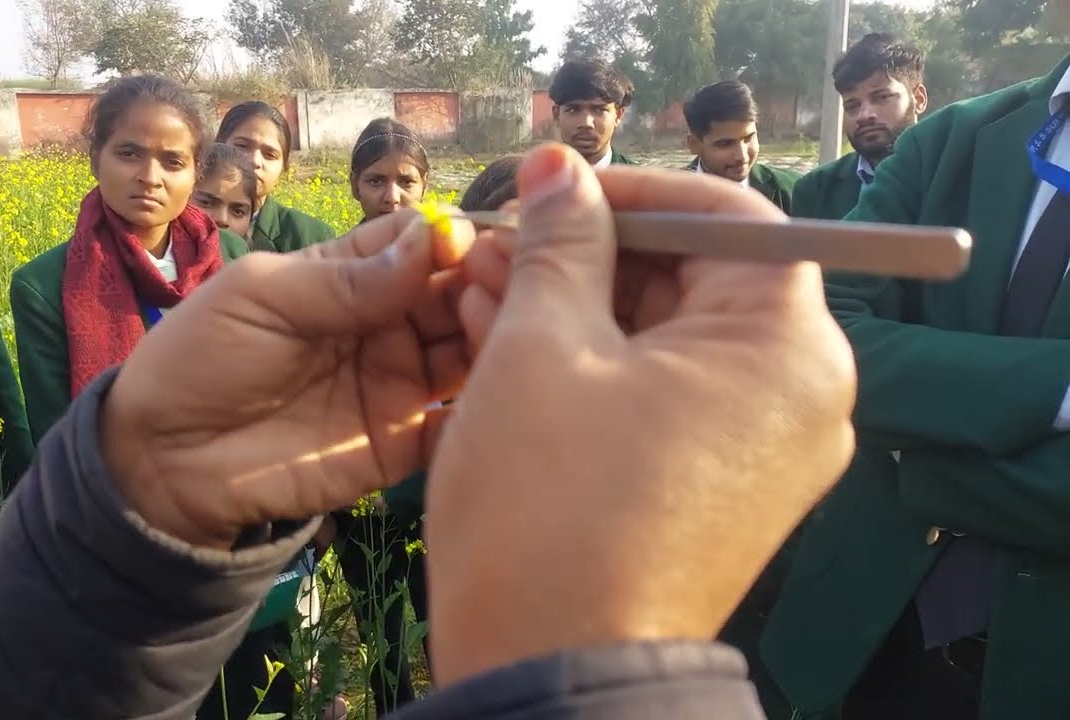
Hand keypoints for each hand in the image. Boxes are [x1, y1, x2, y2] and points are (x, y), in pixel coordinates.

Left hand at [102, 211, 474, 548]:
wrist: (164, 461)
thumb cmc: (200, 358)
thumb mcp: (262, 296)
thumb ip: (345, 278)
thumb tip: (433, 239)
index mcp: (353, 274)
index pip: (424, 241)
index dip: (454, 236)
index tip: (472, 243)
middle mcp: (388, 324)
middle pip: (461, 292)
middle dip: (489, 283)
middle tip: (510, 286)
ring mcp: (400, 384)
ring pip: (473, 351)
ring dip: (497, 337)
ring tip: (508, 332)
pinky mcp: (403, 443)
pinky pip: (459, 426)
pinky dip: (488, 409)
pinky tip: (507, 395)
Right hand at [427, 143, 856, 684]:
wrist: (550, 675)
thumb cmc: (548, 505)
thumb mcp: (543, 348)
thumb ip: (562, 242)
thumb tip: (558, 165)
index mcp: (786, 348)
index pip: (730, 216)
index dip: (633, 188)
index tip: (552, 186)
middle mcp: (798, 396)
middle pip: (696, 278)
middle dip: (589, 253)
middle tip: (499, 244)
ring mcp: (760, 451)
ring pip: (666, 339)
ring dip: (577, 306)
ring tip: (481, 290)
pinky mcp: (716, 489)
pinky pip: (661, 397)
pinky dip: (593, 366)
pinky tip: (508, 344)